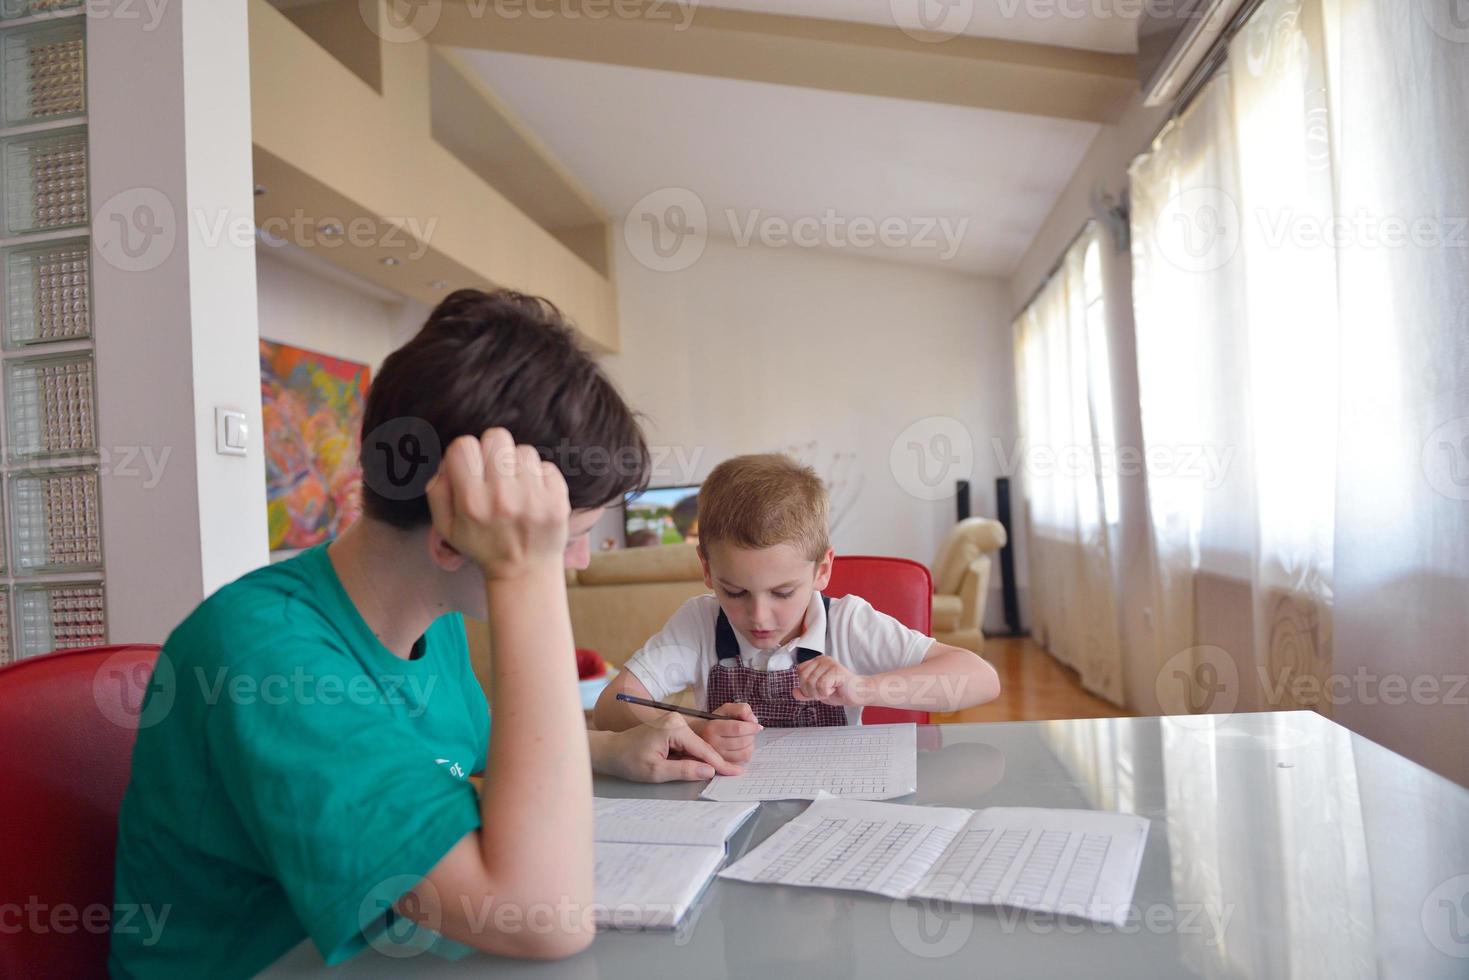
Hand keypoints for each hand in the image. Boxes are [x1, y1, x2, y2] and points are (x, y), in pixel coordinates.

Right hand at [425, 428, 568, 578]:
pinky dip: (540, 477)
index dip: (465, 453)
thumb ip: (437, 490)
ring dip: (518, 465)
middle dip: (492, 450)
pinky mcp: (557, 499)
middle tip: (495, 472)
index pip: (464, 446)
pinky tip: (533, 496)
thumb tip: (446, 460)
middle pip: (496, 437)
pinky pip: (546, 466)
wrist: (525, 572)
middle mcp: (502, 497)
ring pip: (523, 450)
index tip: (471, 467)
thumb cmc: (483, 546)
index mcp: (471, 502)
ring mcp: (533, 497)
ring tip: (516, 487)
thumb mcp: (446, 527)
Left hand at [602, 714, 743, 782]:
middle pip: (702, 745)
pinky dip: (695, 754)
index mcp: (674, 728)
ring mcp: (674, 721)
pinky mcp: (672, 726)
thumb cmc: (629, 761)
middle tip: (734, 772)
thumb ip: (684, 770)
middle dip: (715, 760)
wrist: (612, 750)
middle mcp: (676, 720)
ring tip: (721, 770)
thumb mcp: (657, 771)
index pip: (703, 748)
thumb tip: (709, 770)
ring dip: (704, 758)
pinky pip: (689, 742)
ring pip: (697, 744)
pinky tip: (702, 764)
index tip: (736, 772)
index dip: (720, 763)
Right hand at [690, 703, 762, 764]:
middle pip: (743, 742)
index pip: (738, 729)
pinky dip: (746, 754)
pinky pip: (742, 762)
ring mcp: (716, 757)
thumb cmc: (716, 721)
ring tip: (746, 739)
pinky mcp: (721, 767)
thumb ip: (742, 709)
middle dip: (751, 736)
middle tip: (750, 732)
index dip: (751, 727)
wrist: (699, 735)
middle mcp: (713, 744)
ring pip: (744, 753)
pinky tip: (742, 748)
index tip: (757, 726)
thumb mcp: (727, 709)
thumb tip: (753, 721)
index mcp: (712, 727)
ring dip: (750, 745)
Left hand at [793, 656, 872, 705]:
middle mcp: (822, 659)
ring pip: (812, 682)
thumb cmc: (840, 691)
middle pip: (803, 677)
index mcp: (817, 662)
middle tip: (824, 692)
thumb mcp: (818, 693)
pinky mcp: (836, 670)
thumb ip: (806, 693)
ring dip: (820, 693)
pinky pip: (821, 685)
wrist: (857, 694)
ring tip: (831, 690)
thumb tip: (794, 692)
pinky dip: (826, 693)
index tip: (816, 690)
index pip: (799, 671)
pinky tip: (835, 689)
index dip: (804, 685)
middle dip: (811, 691)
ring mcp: (829, 663)